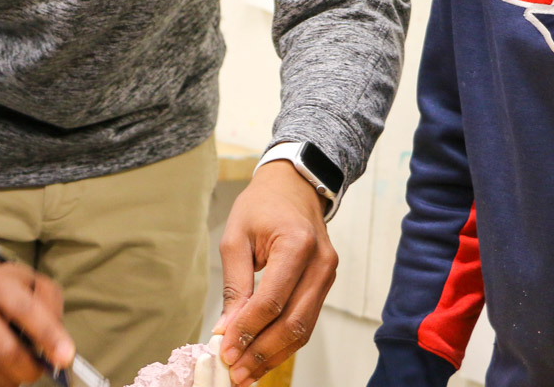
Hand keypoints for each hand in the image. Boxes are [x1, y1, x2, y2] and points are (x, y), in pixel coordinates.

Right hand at [0, 260, 72, 386]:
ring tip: (29, 358)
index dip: (47, 335)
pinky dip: (10, 378)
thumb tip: (57, 343)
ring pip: (0, 370)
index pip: (24, 311)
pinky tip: (13, 363)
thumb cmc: (12, 288)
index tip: (66, 357)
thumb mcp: (37, 283)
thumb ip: (52, 307)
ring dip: (23, 373)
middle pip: (7, 350)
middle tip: (49, 367)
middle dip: (34, 367)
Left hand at [215, 162, 337, 385]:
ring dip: (274, 355)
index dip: (248, 330)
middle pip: (293, 322)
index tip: (225, 350)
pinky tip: (263, 356)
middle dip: (261, 352)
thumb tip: (227, 329)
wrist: (293, 186)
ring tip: (247, 373)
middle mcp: (320, 263)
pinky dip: (284, 342)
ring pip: (303, 328)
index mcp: (297, 245)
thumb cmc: (261, 206)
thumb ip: (235, 285)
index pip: (272, 300)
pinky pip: (306, 320)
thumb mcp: (236, 237)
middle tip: (235, 372)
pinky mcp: (326, 284)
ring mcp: (328, 275)